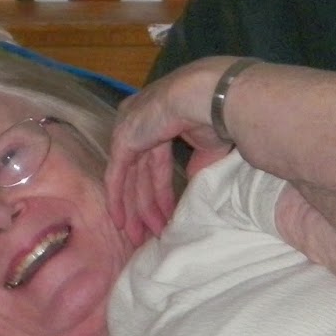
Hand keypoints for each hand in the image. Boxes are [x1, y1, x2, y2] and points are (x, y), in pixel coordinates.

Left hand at [103, 58, 247, 240]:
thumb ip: (197, 167)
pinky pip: (116, 176)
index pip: (155, 163)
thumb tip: (194, 184)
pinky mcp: (123, 139)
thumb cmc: (219, 117)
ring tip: (140, 237)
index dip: (160, 192)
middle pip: (140, 174)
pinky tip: (121, 222)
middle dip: (144, 207)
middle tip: (147, 235)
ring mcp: (129, 129)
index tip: (165, 217)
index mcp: (161, 120)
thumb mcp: (209, 149)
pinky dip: (117, 199)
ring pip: (129, 179)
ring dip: (135, 210)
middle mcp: (140, 123)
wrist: (213, 97)